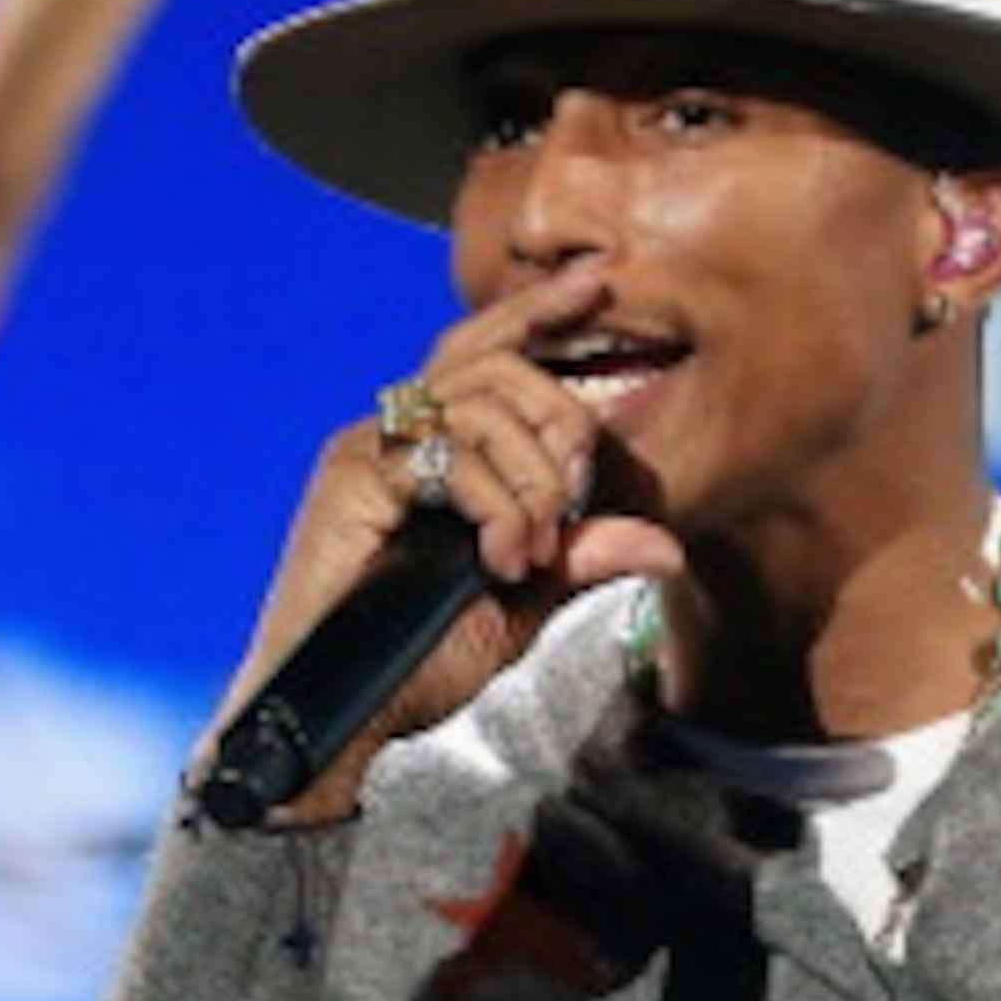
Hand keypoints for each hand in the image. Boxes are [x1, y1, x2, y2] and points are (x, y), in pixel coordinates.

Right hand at [203, 268, 684, 812]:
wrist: (338, 716)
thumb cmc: (410, 666)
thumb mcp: (519, 609)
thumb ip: (578, 562)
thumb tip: (663, 543)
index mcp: (430, 452)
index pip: (488, 353)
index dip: (540, 312)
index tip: (598, 284)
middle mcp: (395, 434)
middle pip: (497, 367)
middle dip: (558, 425)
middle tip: (567, 505)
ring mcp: (368, 449)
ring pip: (483, 405)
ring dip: (531, 483)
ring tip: (524, 554)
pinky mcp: (350, 476)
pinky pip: (451, 456)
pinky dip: (496, 506)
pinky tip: (498, 560)